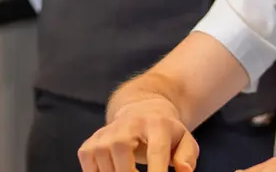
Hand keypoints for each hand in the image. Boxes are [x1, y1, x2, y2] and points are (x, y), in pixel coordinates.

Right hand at [78, 98, 199, 171]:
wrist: (140, 110)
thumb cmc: (165, 133)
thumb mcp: (184, 141)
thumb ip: (187, 157)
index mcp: (157, 125)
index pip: (156, 150)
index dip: (156, 171)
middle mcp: (128, 124)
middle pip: (122, 152)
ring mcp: (106, 132)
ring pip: (103, 160)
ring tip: (131, 171)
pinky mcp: (91, 142)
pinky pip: (88, 163)